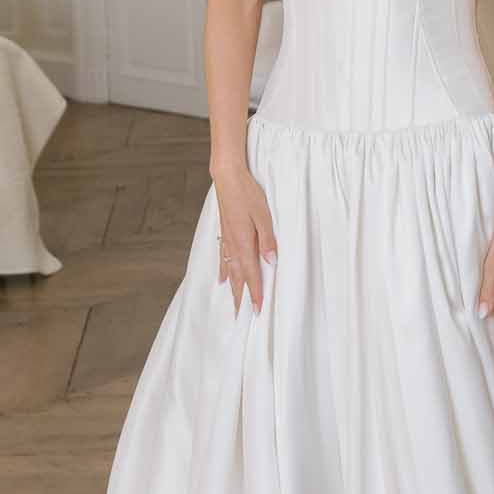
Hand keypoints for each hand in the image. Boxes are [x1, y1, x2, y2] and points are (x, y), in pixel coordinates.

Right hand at [213, 163, 275, 314]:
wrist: (227, 177)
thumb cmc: (248, 193)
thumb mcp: (264, 214)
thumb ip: (267, 239)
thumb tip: (271, 262)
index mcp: (244, 242)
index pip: (252, 274)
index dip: (255, 292)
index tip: (257, 310)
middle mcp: (233, 244)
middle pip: (238, 277)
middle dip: (241, 297)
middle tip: (242, 316)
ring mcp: (227, 239)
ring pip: (230, 270)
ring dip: (233, 288)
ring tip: (233, 304)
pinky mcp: (224, 232)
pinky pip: (222, 257)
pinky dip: (223, 271)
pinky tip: (222, 280)